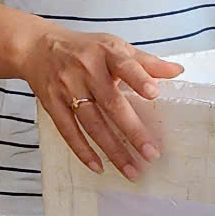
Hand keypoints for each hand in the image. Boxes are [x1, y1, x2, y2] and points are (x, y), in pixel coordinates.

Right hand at [16, 26, 183, 180]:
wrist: (37, 47)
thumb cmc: (85, 48)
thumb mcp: (114, 46)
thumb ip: (145, 62)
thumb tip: (177, 71)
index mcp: (106, 52)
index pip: (124, 65)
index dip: (139, 78)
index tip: (154, 93)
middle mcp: (86, 70)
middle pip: (111, 103)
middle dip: (132, 130)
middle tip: (151, 153)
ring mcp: (67, 88)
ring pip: (92, 123)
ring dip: (112, 149)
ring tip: (131, 170)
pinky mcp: (52, 103)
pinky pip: (68, 131)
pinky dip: (82, 150)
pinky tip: (98, 167)